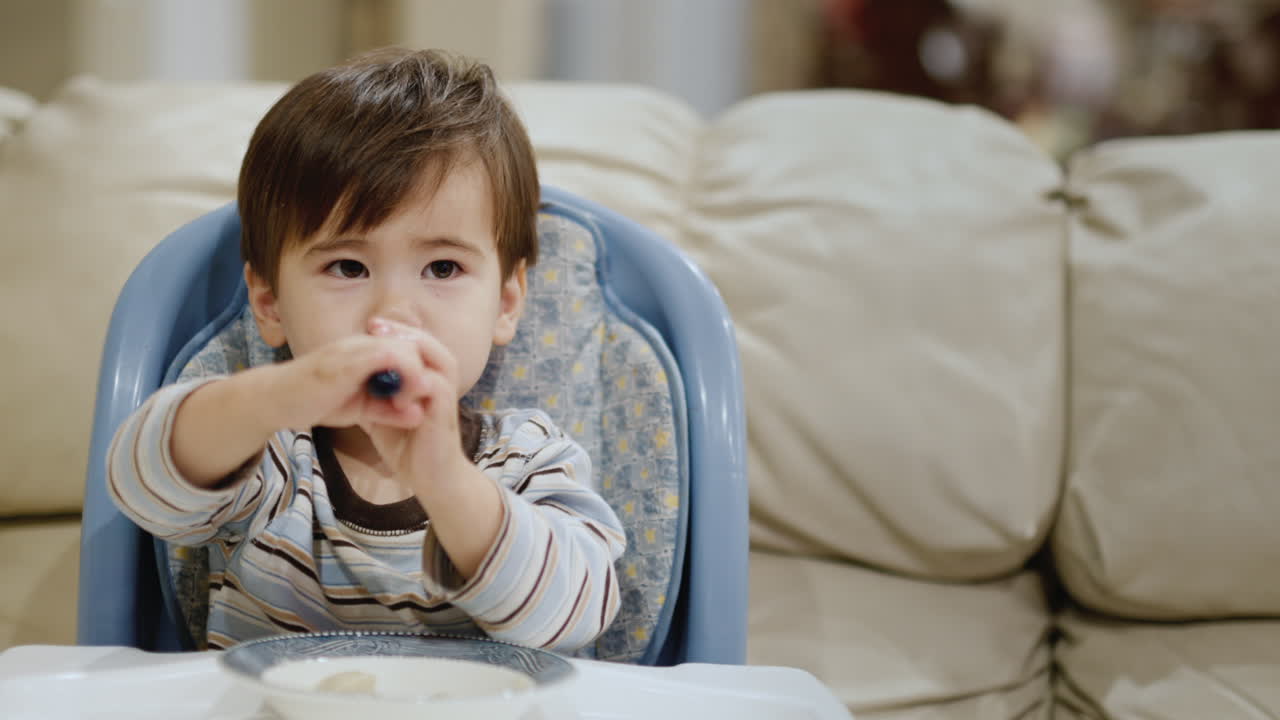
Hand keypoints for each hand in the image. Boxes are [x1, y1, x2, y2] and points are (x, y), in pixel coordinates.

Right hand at [261, 327, 438, 432]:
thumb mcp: (359, 408)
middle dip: (425, 371)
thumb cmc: (314, 401)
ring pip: (405, 348)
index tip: (425, 397)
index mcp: (367, 351)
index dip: (422, 372)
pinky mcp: (350, 359)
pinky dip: (404, 375)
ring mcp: (357, 348)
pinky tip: (404, 400)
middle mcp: (364, 343)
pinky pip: (390, 356)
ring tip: (416, 402)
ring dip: (417, 375)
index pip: (408, 350)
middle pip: (412, 345)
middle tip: (426, 399)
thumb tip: (418, 415)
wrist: (276, 399)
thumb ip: (387, 409)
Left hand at [358, 318, 471, 493]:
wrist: (431, 479)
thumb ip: (375, 395)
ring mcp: (446, 397)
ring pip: (440, 359)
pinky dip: (414, 383)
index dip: (396, 331)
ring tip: (386, 347)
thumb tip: (350, 378)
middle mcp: (441, 382)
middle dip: (403, 331)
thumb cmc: (408, 447)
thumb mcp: (383, 415)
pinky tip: (394, 392)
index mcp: (428, 379)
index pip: (418, 344)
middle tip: (375, 326)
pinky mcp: (445, 413)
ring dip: (413, 349)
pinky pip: (435, 386)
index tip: (370, 325)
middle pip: (431, 343)